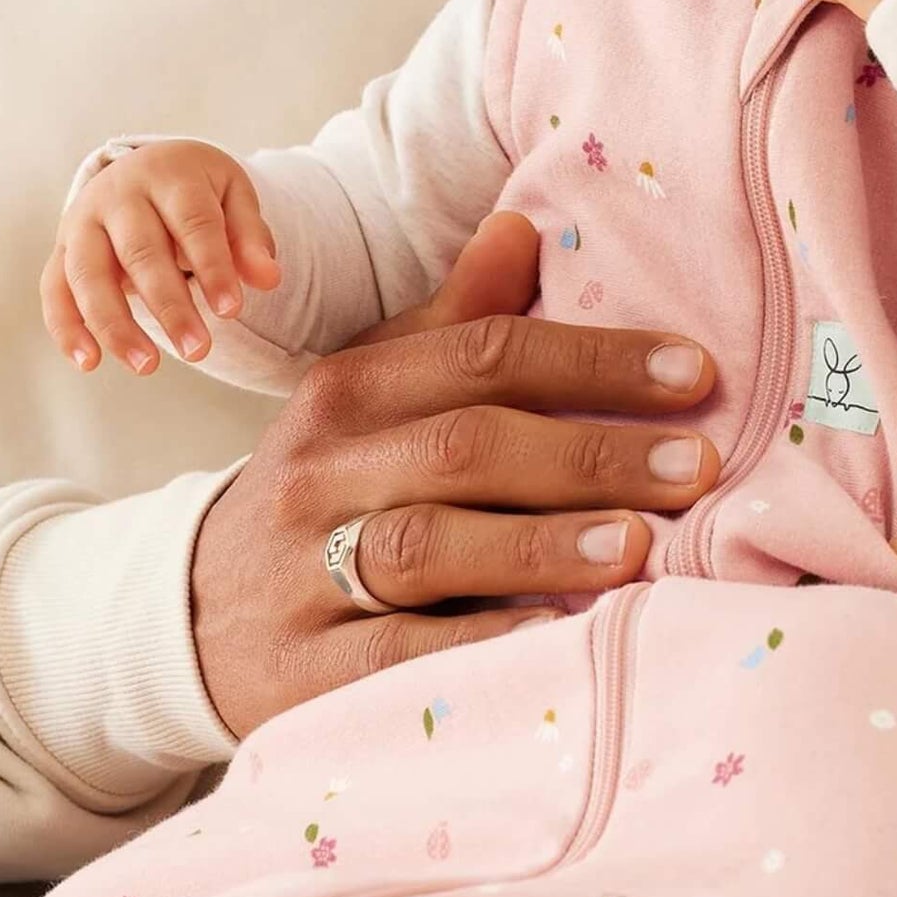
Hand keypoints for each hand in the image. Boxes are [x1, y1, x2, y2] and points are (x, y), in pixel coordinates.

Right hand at [42, 140, 280, 373]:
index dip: (213, 267)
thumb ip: (250, 236)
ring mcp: (82, 221)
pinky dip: (67, 328)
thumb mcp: (233, 196)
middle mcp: (118, 194)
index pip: (193, 222)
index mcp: (168, 172)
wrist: (146, 167)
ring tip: (147, 366)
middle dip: (169, 305)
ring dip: (115, 324)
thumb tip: (268, 279)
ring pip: (89, 274)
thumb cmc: (197, 189)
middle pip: (141, 251)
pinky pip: (54, 290)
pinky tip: (90, 362)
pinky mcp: (61, 250)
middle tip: (198, 351)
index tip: (232, 310)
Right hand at [187, 212, 719, 739]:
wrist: (197, 615)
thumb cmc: (330, 488)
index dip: (592, 360)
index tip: (696, 373)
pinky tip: (558, 637)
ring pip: (427, 545)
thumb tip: (525, 225)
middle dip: (590, 452)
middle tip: (698, 464)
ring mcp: (304, 569)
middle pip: (464, 444)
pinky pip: (396, 654)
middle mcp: (322, 468)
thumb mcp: (374, 394)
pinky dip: (479, 644)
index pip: (481, 354)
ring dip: (541, 543)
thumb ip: (453, 319)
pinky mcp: (302, 671)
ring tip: (641, 545)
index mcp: (350, 387)